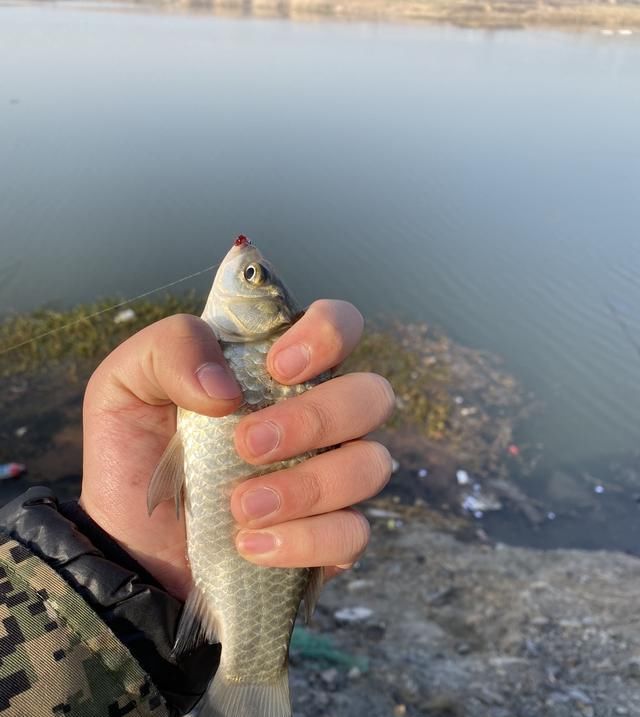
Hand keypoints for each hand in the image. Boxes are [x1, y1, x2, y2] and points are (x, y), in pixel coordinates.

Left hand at [80, 300, 393, 600]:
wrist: (129, 547)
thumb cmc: (134, 455)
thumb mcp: (125, 384)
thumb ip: (170, 349)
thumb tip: (228, 386)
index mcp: (276, 369)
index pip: (339, 325)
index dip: (326, 336)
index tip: (276, 367)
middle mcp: (317, 417)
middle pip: (372, 395)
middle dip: (314, 419)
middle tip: (246, 445)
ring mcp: (330, 476)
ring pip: (372, 465)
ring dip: (306, 487)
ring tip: (239, 506)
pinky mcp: (330, 536)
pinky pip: (354, 533)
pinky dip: (303, 541)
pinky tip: (248, 545)